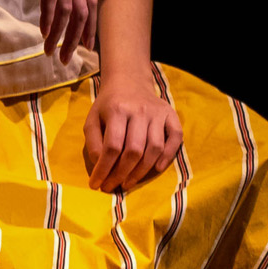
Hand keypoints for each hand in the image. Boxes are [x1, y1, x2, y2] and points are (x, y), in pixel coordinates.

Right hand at [1, 0, 100, 63]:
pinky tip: (44, 32)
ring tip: (50, 52)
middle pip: (82, 11)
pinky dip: (49, 18)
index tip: (84, 48)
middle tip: (65, 59)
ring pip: (67, 9)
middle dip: (76, 39)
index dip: (90, 28)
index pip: (90, 3)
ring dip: (60, 35)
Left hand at [83, 74, 182, 190]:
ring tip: (128, 183)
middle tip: (112, 187)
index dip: (104, 169)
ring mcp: (158, 113)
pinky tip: (157, 169)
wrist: (129, 81)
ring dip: (142, 171)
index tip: (97, 184)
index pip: (112, 146)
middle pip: (134, 150)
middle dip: (121, 174)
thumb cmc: (108, 105)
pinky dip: (168, 156)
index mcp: (117, 110)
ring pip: (154, 148)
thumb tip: (100, 166)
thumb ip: (93, 142)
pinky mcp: (171, 115)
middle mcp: (140, 111)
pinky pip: (175, 138)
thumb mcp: (92, 119)